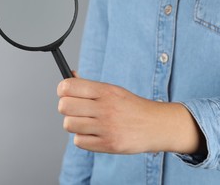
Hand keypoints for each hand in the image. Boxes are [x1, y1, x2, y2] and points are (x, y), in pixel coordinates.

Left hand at [57, 77, 204, 153]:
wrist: (157, 125)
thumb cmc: (131, 107)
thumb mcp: (112, 90)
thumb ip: (89, 85)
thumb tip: (69, 74)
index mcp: (105, 91)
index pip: (68, 86)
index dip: (63, 90)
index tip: (66, 94)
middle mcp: (105, 108)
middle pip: (64, 106)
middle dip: (66, 108)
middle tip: (76, 110)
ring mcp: (106, 127)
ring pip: (69, 124)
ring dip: (74, 124)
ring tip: (86, 123)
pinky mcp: (108, 144)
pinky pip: (78, 141)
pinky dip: (83, 139)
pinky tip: (93, 134)